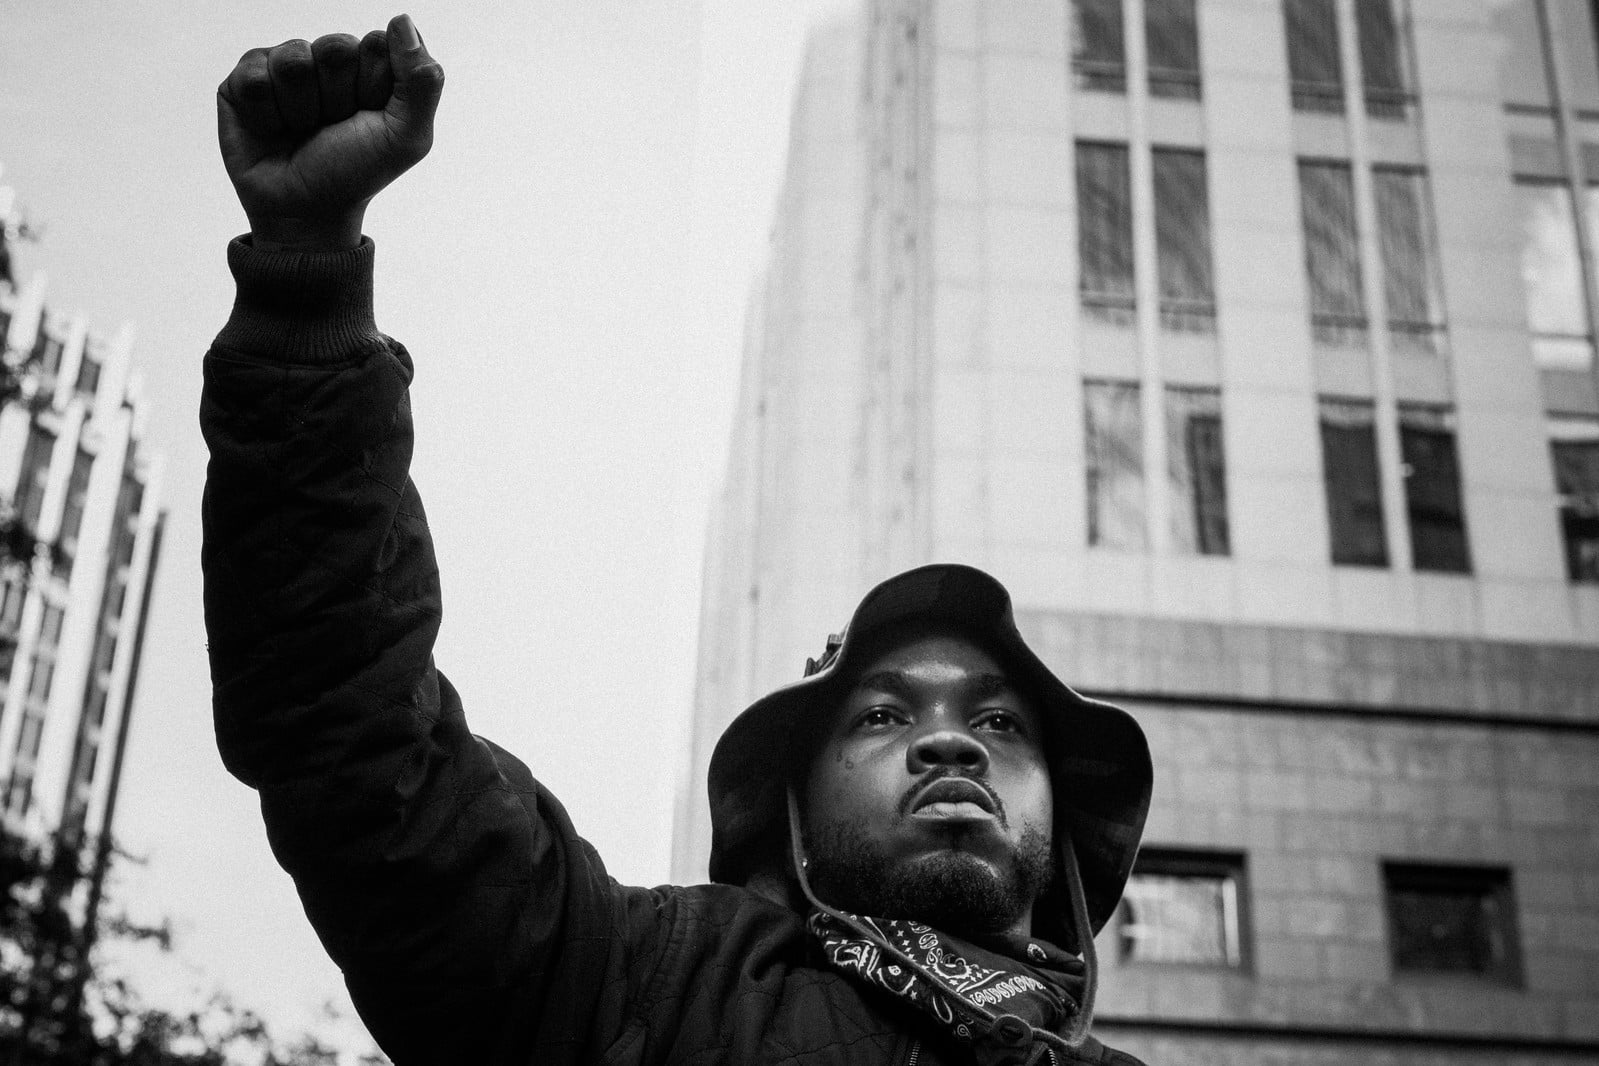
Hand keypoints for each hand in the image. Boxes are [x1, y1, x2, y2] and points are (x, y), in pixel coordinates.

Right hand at [217, 13, 443, 250]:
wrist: (307, 210)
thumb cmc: (358, 171)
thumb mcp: (408, 137)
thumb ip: (421, 82)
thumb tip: (401, 21)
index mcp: (369, 66)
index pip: (377, 44)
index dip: (375, 87)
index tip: (370, 118)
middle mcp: (326, 61)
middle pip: (335, 46)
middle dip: (339, 97)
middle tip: (335, 126)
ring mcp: (283, 68)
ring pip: (293, 60)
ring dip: (303, 109)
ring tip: (303, 131)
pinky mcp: (243, 82)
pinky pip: (254, 77)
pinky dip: (268, 114)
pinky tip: (274, 130)